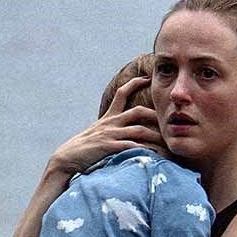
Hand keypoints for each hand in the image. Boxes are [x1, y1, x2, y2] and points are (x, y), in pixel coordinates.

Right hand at [45, 76, 164, 175]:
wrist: (66, 159)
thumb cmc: (83, 150)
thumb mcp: (97, 135)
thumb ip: (111, 131)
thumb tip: (123, 133)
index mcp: (108, 118)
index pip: (121, 95)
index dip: (133, 84)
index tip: (145, 77)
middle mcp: (110, 123)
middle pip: (138, 112)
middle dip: (155, 115)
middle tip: (169, 120)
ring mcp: (111, 134)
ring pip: (140, 131)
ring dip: (156, 137)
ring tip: (170, 143)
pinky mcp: (110, 147)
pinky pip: (132, 146)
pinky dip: (146, 150)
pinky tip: (156, 155)